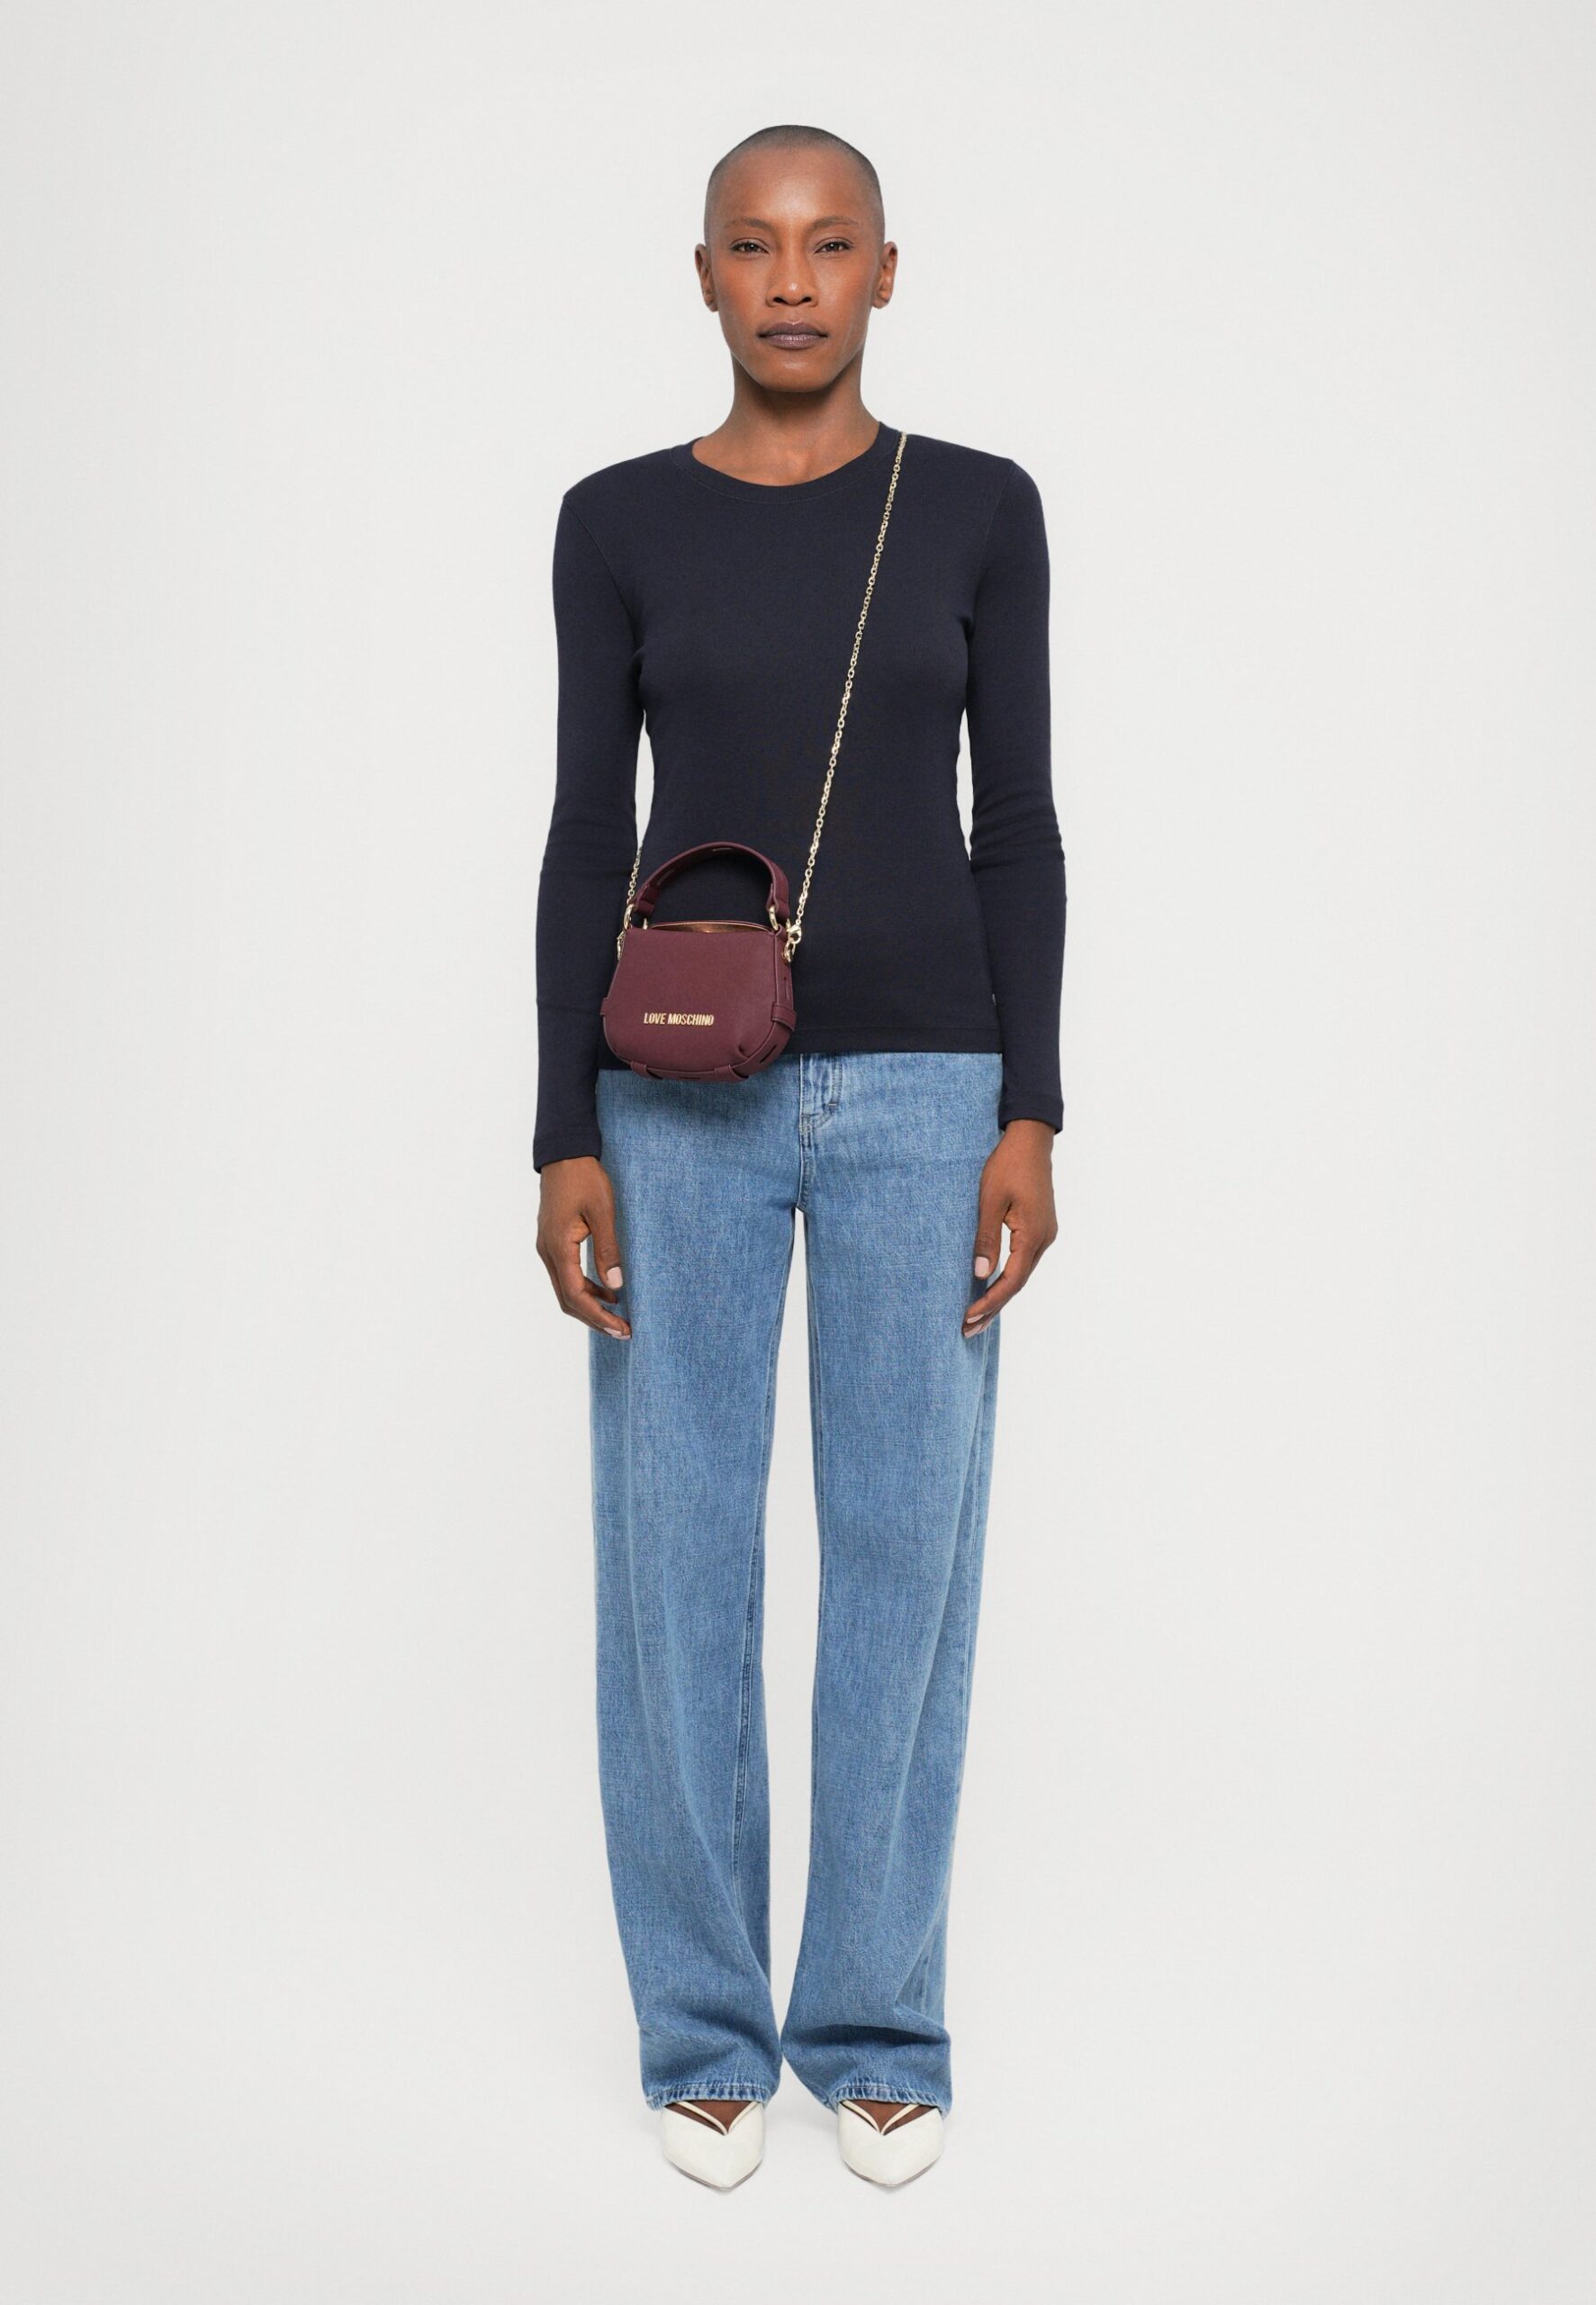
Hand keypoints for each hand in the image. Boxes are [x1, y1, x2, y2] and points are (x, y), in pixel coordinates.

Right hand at [537, 1156, 630, 1339]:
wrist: (564, 1153)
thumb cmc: (584, 1178)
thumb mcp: (603, 1212)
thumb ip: (608, 1249)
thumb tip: (617, 1284)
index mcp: (558, 1247)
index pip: (576, 1295)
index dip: (598, 1317)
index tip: (621, 1328)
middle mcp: (547, 1252)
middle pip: (567, 1299)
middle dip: (594, 1318)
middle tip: (623, 1331)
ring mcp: (547, 1247)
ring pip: (565, 1289)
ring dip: (590, 1305)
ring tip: (618, 1315)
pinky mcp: (553, 1241)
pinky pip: (566, 1275)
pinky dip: (585, 1288)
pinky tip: (607, 1290)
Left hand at [963, 1120, 1057, 1335]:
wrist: (1030, 1140)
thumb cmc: (1007, 1165)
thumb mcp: (989, 1200)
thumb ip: (985, 1238)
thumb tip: (980, 1274)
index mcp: (1032, 1234)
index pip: (1011, 1281)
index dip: (989, 1302)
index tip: (967, 1317)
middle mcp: (1044, 1239)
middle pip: (1018, 1283)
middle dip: (993, 1308)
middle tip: (967, 1329)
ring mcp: (1045, 1234)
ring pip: (1022, 1274)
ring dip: (1000, 1296)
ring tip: (977, 1317)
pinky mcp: (1040, 1228)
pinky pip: (1024, 1261)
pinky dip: (1008, 1278)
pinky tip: (993, 1287)